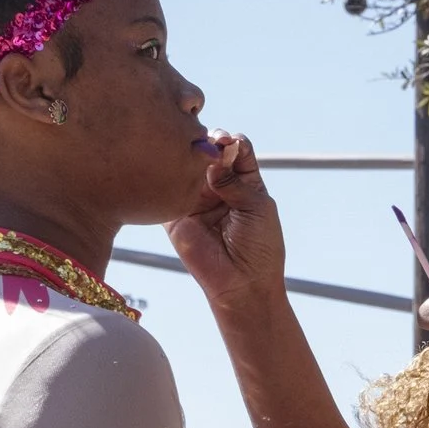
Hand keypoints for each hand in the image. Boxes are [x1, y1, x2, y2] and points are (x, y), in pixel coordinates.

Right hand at [166, 131, 285, 314]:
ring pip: (188, 169)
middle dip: (207, 144)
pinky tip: (171, 169)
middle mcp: (219, 188)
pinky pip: (168, 192)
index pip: (236, 149)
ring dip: (188, 159)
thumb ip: (234, 180)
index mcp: (244, 182)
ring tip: (189, 155)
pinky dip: (169, 178)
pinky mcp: (176, 216)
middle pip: (210, 154)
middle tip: (206, 143)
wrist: (242, 286)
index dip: (231, 141)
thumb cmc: (260, 247)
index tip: (227, 141)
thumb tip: (213, 154)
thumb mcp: (256, 206)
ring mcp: (196, 201)